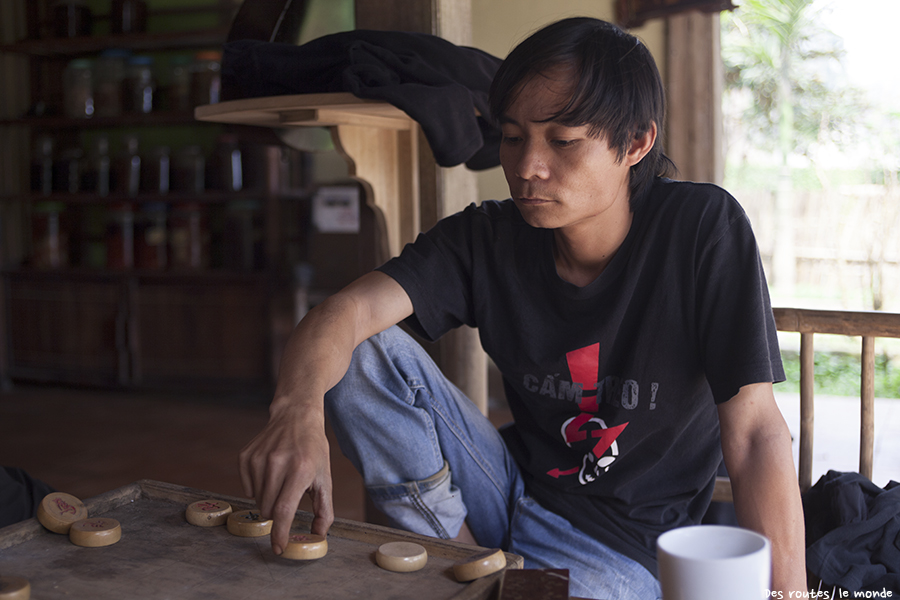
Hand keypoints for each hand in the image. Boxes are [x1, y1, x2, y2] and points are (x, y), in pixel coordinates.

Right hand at [238, 400, 333, 554]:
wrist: (296, 417)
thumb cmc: (313, 450)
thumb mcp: (324, 477)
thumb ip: (324, 510)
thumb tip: (319, 536)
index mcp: (300, 470)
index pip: (284, 511)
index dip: (279, 533)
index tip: (278, 549)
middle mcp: (278, 463)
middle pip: (268, 510)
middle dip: (277, 514)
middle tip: (287, 499)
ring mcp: (259, 458)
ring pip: (257, 501)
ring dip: (268, 500)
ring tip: (281, 481)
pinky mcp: (246, 456)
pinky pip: (247, 489)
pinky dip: (257, 488)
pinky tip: (270, 472)